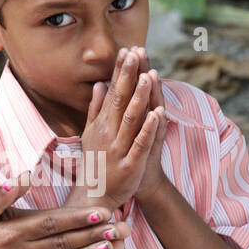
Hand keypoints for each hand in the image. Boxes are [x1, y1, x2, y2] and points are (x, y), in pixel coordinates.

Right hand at [74, 46, 162, 210]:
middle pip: (120, 100)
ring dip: (139, 97)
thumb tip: (98, 84)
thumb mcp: (91, 134)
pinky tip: (157, 114)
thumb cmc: (96, 163)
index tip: (127, 50)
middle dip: (129, 76)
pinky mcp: (130, 165)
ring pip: (131, 119)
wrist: (95, 197)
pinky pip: (140, 144)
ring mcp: (119, 149)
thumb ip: (95, 109)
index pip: (112, 93)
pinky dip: (148, 129)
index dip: (120, 72)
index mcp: (102, 124)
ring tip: (148, 75)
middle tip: (136, 52)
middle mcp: (108, 133)